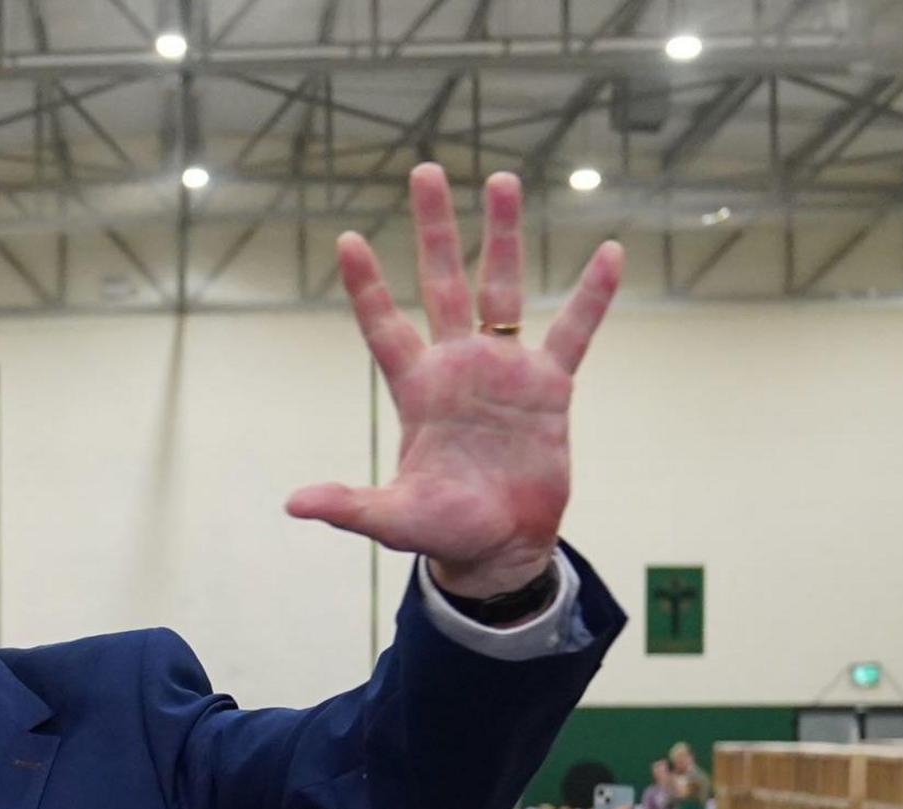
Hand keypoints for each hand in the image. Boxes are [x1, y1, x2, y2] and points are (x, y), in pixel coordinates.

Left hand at [285, 166, 621, 598]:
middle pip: (442, 282)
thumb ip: (349, 505)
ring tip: (501, 179)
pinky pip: (574, 331)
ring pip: (502, 288)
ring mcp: (503, 370)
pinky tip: (608, 252)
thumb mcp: (393, 518)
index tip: (347, 239)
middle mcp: (457, 366)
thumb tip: (294, 505)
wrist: (500, 545)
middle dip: (434, 228)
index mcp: (416, 389)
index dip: (367, 287)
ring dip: (501, 236)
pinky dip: (590, 297)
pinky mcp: (548, 386)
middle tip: (424, 170)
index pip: (384, 327)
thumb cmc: (443, 528)